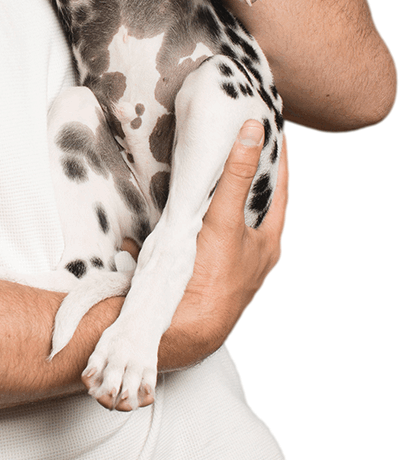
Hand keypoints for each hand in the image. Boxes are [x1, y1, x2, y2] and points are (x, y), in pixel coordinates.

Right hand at [158, 120, 288, 370]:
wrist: (181, 328)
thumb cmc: (211, 280)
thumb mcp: (226, 221)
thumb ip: (237, 176)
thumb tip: (253, 132)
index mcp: (268, 242)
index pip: (281, 189)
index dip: (278, 160)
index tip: (276, 131)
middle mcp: (252, 253)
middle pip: (255, 204)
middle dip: (248, 174)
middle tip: (241, 141)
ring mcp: (226, 262)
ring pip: (228, 218)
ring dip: (219, 193)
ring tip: (211, 163)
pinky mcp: (201, 267)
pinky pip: (202, 231)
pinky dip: (195, 212)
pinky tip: (179, 201)